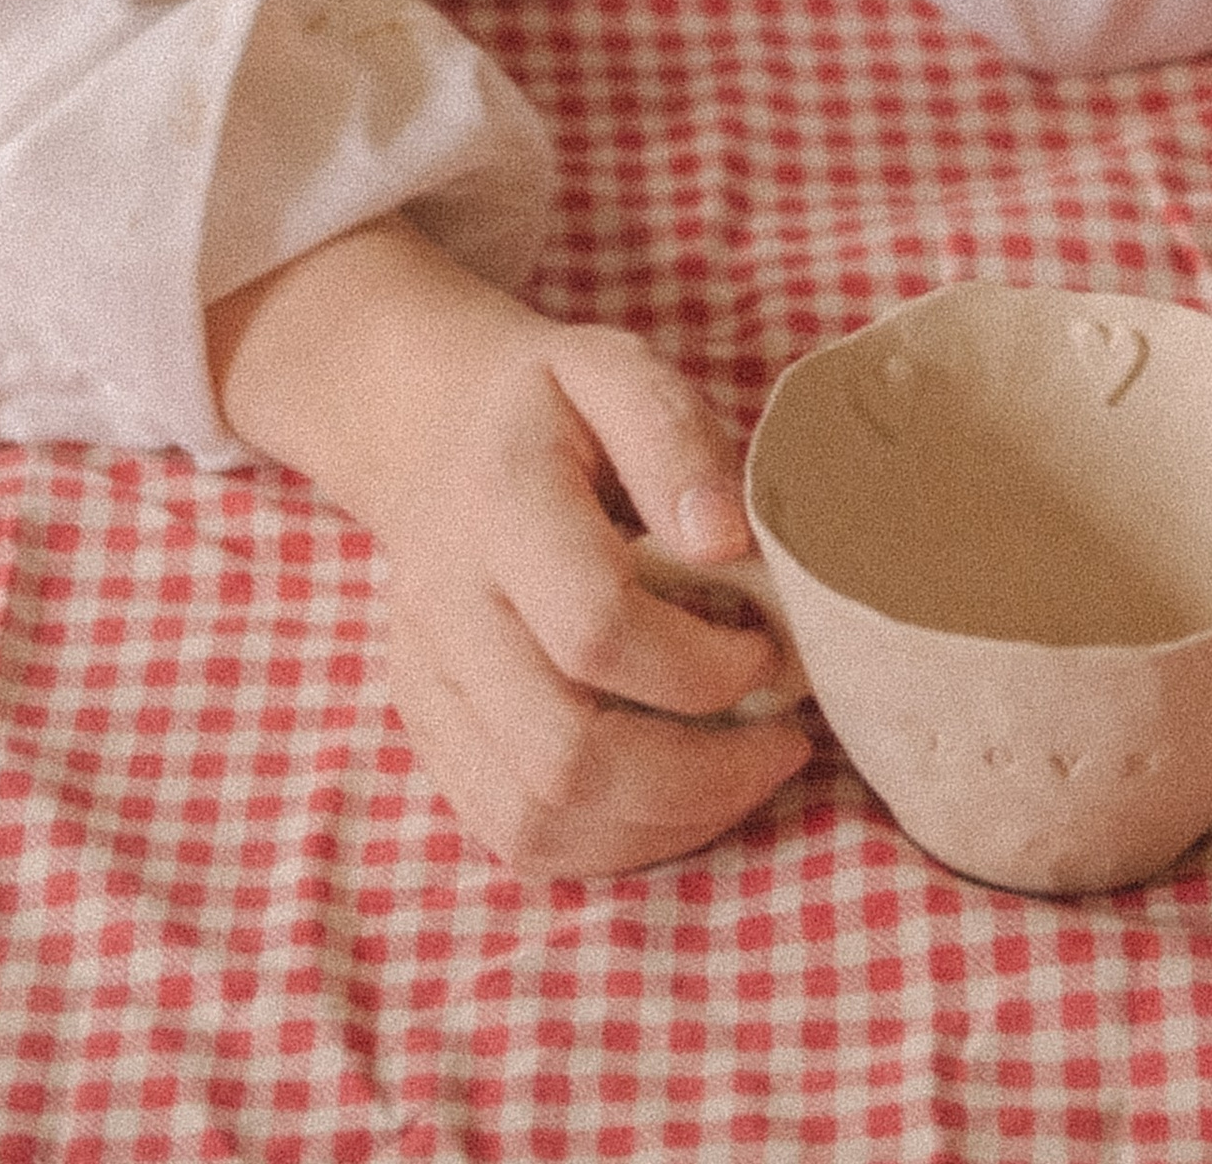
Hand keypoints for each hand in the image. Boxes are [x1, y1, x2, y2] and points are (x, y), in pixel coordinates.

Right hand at [209, 219, 809, 878]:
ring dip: (663, 824)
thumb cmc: (549, 402)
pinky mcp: (429, 735)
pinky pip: (515, 835)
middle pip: (564, 753)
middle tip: (785, 742)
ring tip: (745, 776)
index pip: (596, 627)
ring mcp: (427, 685)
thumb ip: (675, 439)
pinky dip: (610, 842)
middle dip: (700, 776)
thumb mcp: (616, 368)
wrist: (425, 427)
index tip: (772, 648)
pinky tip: (680, 798)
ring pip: (536, 819)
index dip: (702, 663)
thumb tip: (728, 543)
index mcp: (498, 507)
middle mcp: (445, 610)